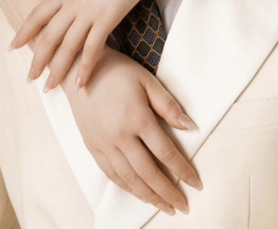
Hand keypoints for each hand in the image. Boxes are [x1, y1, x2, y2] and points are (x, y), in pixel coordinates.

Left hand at [10, 0, 158, 86]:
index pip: (37, 15)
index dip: (24, 32)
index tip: (13, 48)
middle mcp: (72, 4)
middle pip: (49, 37)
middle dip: (38, 60)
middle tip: (30, 78)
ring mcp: (89, 13)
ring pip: (67, 47)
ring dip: (57, 70)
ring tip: (50, 87)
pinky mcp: (107, 20)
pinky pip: (93, 49)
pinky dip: (85, 67)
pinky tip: (81, 83)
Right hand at [64, 46, 201, 214]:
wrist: (80, 71)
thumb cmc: (118, 72)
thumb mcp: (147, 81)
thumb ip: (168, 106)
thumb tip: (190, 127)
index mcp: (137, 118)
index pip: (165, 152)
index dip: (183, 171)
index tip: (197, 184)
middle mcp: (120, 137)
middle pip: (148, 173)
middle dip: (167, 193)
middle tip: (183, 207)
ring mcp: (104, 145)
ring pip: (130, 179)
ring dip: (149, 196)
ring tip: (164, 206)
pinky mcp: (93, 148)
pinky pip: (112, 175)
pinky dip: (128, 188)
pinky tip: (139, 193)